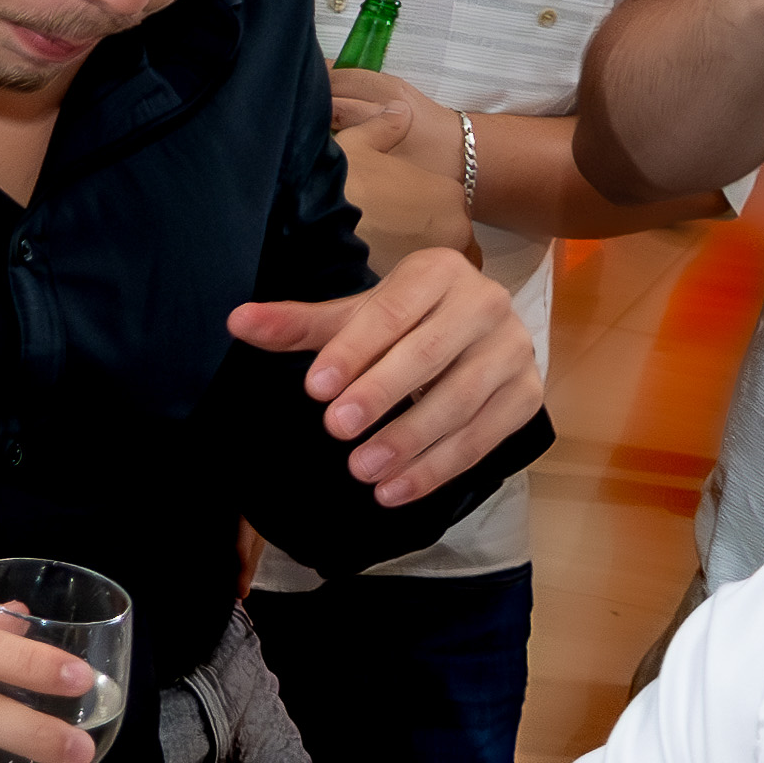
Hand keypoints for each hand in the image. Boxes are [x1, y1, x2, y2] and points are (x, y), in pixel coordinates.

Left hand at [229, 245, 541, 504]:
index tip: (315, 388)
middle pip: (429, 355)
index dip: (354, 350)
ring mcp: (513, 350)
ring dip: (410, 441)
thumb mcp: (354, 317)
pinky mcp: (526, 395)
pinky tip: (397, 490)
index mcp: (439, 272)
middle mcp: (486, 303)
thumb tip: (237, 322)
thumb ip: (300, 325)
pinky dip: (438, 467)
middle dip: (380, 395)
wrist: (474, 331)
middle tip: (335, 431)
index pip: (393, 311)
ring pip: (460, 400)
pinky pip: (484, 437)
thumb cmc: (404, 322)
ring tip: (362, 471)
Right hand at [331, 66, 473, 267]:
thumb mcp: (360, 143)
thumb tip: (397, 112)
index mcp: (448, 192)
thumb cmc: (341, 180)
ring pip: (435, 267)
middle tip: (389, 243)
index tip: (399, 218)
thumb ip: (385, 127)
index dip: (423, 213)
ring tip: (381, 262)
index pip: (449, 209)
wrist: (316, 219)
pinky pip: (417, 289)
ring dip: (416, 265)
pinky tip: (374, 276)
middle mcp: (454, 227)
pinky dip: (401, 285)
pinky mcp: (418, 285)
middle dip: (425, 242)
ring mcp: (438, 259)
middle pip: (449, 241)